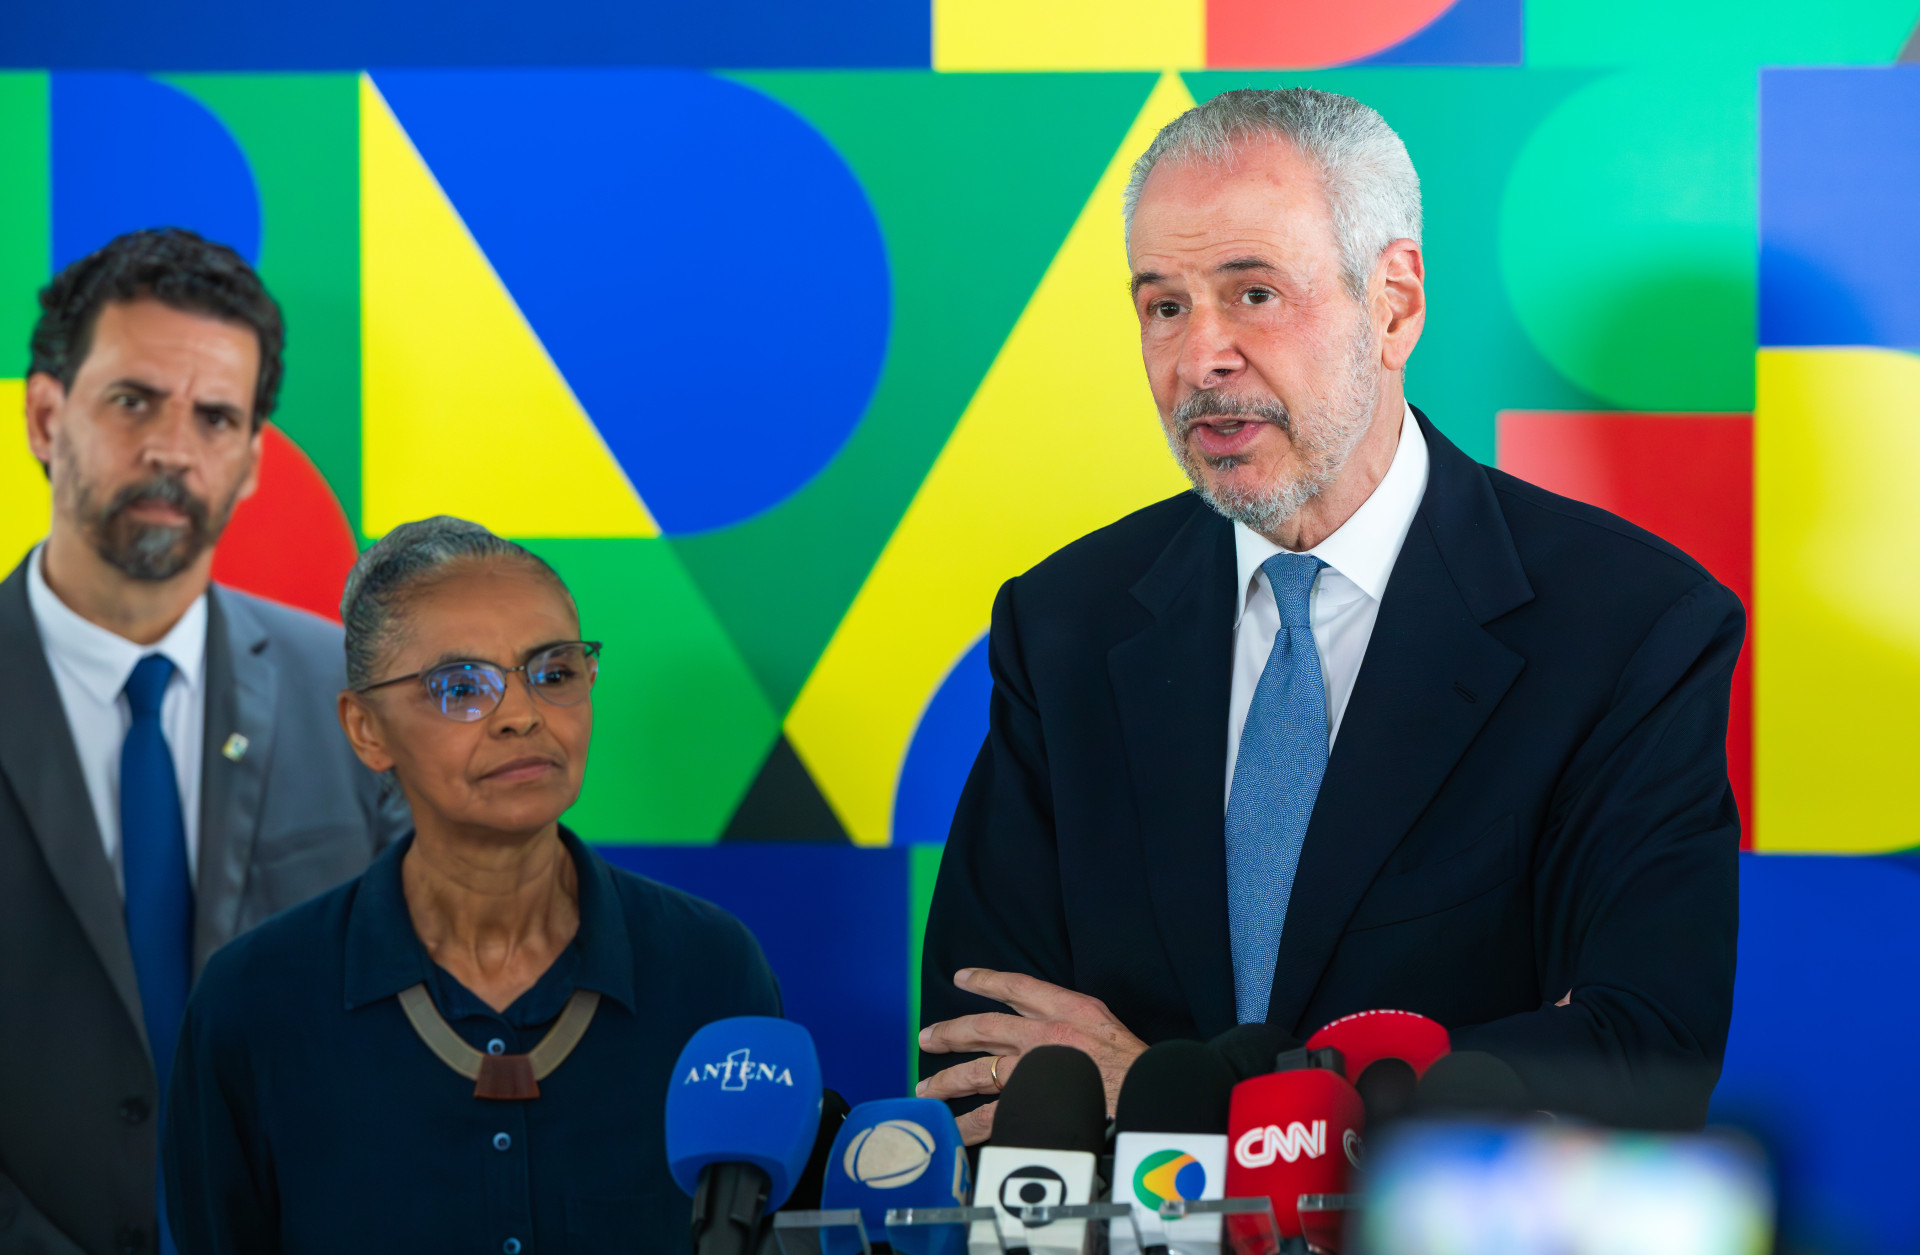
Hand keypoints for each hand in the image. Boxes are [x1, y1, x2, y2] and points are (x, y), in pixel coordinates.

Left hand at [916, 968, 1147, 1144]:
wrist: (1146, 1091)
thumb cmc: (1135, 1064)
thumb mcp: (1105, 1024)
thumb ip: (1073, 1019)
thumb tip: (1051, 1024)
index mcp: (1065, 1009)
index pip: (1016, 986)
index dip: (986, 980)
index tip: (962, 977)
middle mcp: (1042, 1034)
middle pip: (983, 1028)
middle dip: (951, 1032)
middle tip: (927, 1037)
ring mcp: (1033, 1070)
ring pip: (977, 1073)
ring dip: (948, 1081)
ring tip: (927, 1088)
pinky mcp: (1032, 1103)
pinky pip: (991, 1115)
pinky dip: (970, 1125)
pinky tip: (953, 1130)